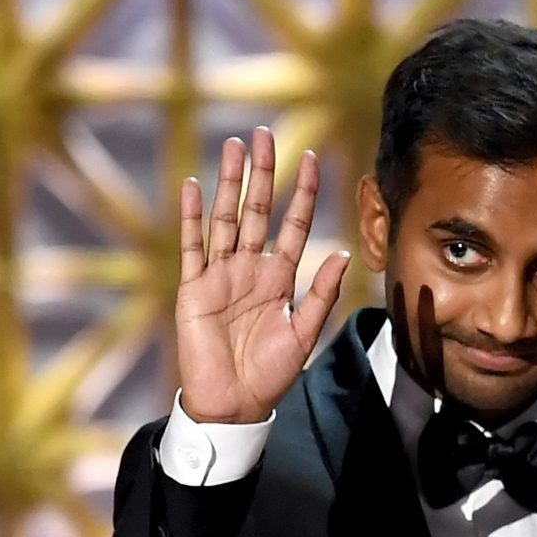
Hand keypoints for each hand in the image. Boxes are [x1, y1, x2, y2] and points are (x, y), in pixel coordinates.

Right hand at [176, 126, 348, 422]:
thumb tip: (344, 254)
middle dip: (262, 173)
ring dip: (229, 183)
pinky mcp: (193, 288)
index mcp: (279, 278)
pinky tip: (193, 186)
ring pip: (226, 218)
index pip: (293, 225)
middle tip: (265, 134)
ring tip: (234, 146)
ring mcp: (220, 275)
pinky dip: (192, 217)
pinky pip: (193, 246)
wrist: (234, 403)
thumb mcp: (304, 332)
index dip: (302, 194)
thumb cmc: (271, 373)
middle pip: (257, 210)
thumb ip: (321, 293)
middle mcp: (250, 269)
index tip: (311, 160)